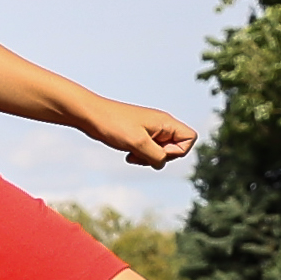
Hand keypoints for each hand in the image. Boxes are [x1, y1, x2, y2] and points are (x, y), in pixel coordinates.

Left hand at [77, 95, 196, 169]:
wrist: (91, 115)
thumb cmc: (113, 124)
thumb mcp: (138, 143)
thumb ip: (156, 156)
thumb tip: (160, 164)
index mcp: (165, 122)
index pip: (189, 138)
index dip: (178, 151)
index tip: (159, 150)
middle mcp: (161, 125)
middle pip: (176, 148)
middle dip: (161, 157)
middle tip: (142, 153)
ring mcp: (151, 130)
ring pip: (162, 152)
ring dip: (149, 158)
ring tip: (133, 154)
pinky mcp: (140, 135)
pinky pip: (149, 151)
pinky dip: (141, 156)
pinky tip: (128, 154)